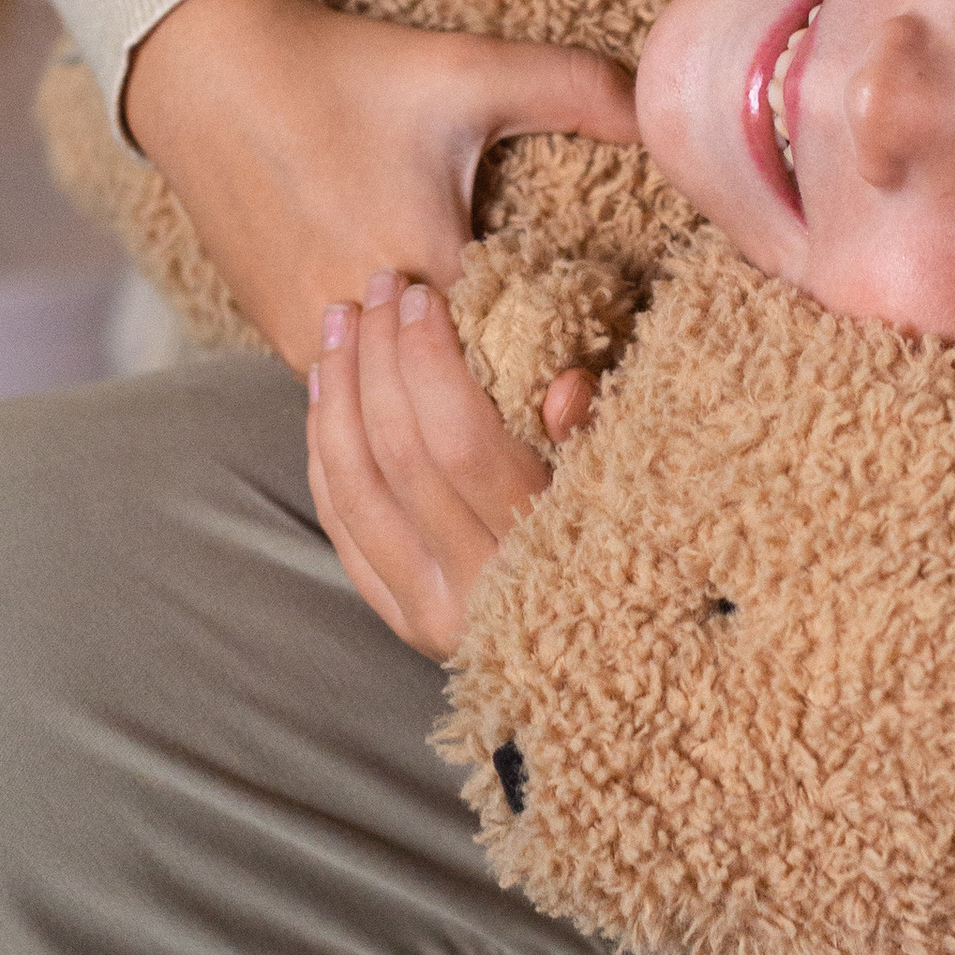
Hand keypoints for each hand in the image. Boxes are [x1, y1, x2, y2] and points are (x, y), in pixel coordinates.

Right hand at [125, 0, 637, 371]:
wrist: (207, 77)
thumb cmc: (345, 72)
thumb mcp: (467, 68)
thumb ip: (575, 89)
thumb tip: (666, 107)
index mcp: (423, 268)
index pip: (512, 372)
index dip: (558, 388)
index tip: (590, 381)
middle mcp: (362, 328)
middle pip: (460, 408)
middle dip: (512, 409)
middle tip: (563, 406)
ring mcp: (313, 347)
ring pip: (401, 415)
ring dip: (451, 408)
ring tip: (505, 395)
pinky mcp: (283, 345)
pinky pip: (357, 399)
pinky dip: (399, 395)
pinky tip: (438, 374)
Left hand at [306, 271, 597, 657]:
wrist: (599, 665)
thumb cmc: (629, 553)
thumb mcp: (628, 494)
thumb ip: (597, 440)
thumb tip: (562, 389)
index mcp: (538, 556)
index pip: (460, 444)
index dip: (430, 362)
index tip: (425, 296)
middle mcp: (472, 592)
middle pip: (398, 456)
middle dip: (380, 358)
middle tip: (378, 289)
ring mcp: (425, 610)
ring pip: (355, 486)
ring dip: (338, 392)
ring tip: (339, 321)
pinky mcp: (396, 617)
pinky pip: (341, 521)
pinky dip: (324, 447)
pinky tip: (324, 388)